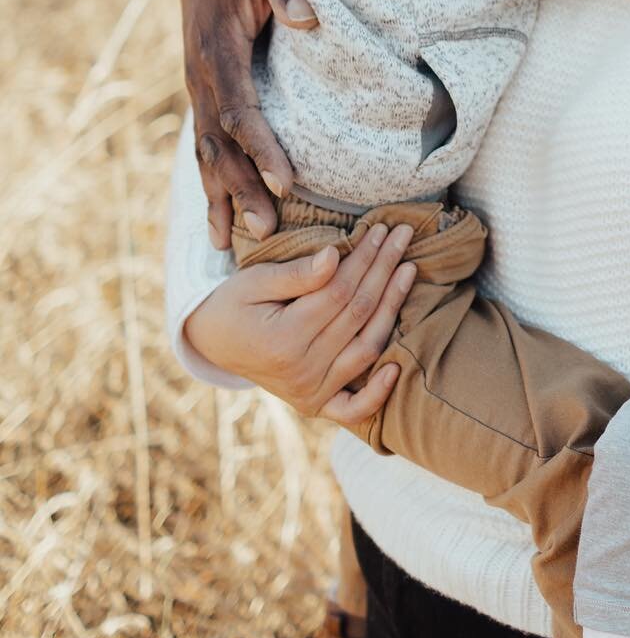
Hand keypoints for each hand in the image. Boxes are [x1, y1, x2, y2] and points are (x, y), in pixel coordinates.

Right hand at [178, 0, 315, 248]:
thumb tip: (309, 16)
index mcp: (218, 51)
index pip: (240, 110)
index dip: (262, 147)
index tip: (286, 181)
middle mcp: (201, 79)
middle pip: (219, 146)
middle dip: (241, 190)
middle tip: (267, 230)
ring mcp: (198, 91)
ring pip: (206, 154)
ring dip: (222, 198)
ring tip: (233, 244)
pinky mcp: (204, 97)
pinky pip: (205, 148)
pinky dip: (211, 186)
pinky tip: (219, 223)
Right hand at [185, 223, 416, 424]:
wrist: (212, 342)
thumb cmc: (234, 303)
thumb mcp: (254, 280)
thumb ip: (297, 273)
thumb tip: (336, 255)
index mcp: (283, 339)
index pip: (339, 291)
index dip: (364, 258)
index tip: (380, 229)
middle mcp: (301, 371)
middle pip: (358, 314)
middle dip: (384, 270)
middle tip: (402, 236)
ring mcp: (310, 392)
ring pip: (367, 348)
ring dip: (393, 307)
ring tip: (409, 270)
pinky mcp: (316, 404)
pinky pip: (353, 408)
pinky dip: (377, 393)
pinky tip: (398, 366)